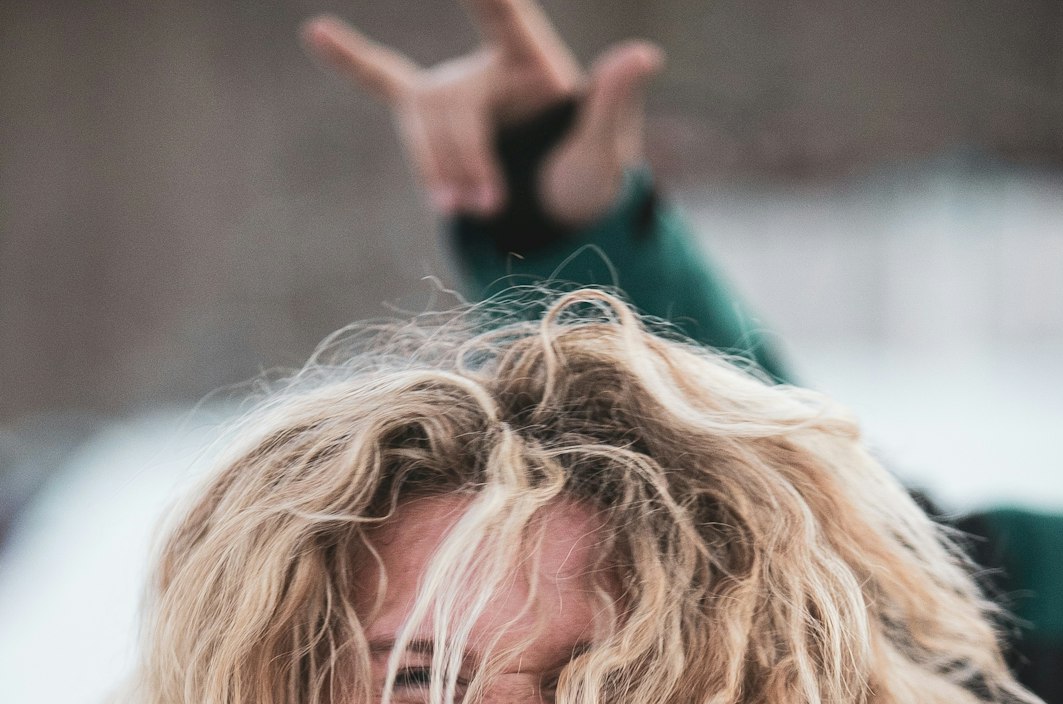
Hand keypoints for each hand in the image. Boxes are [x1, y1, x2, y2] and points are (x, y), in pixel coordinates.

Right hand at [300, 1, 663, 227]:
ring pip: (421, 127)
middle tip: (489, 206)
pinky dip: (349, 60)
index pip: (500, 11)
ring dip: (439, 173)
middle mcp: (484, 64)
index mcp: (530, 57)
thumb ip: (616, 101)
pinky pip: (382, 81)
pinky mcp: (427, 118)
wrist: (558, 219)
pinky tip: (314, 32)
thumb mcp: (608, 150)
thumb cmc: (588, 178)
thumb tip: (644, 55)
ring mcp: (452, 90)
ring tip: (467, 209)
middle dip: (464, 159)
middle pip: (449, 105)